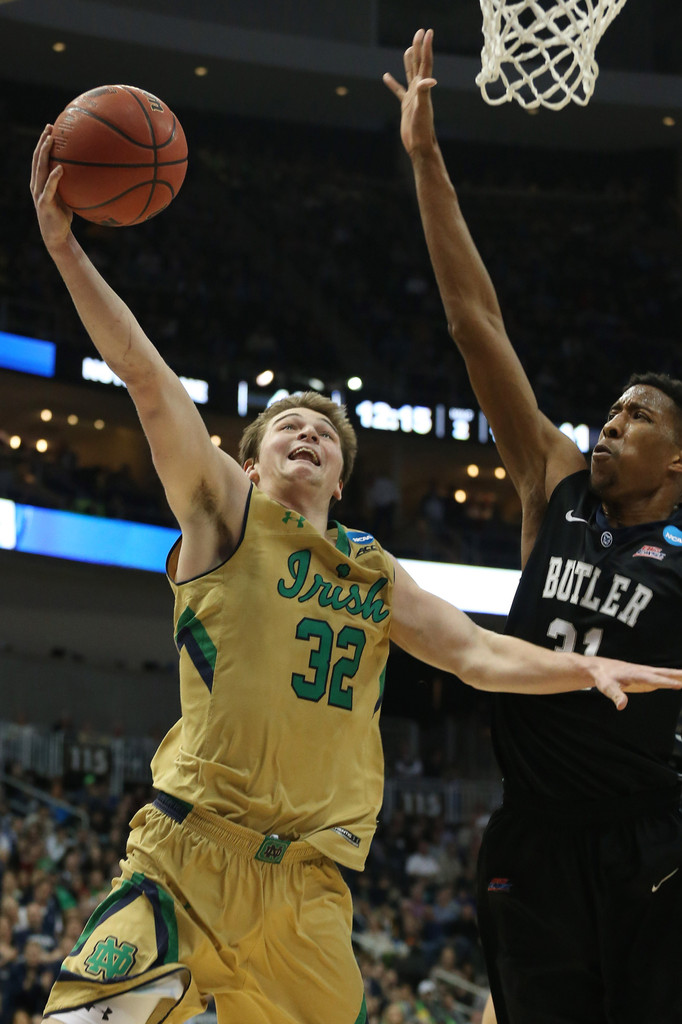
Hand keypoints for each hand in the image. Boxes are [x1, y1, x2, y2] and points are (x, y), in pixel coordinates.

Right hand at [30, 125, 72, 247]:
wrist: (57, 236)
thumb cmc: (63, 217)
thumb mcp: (68, 196)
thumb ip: (72, 184)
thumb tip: (89, 173)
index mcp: (40, 181)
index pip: (40, 157)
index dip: (44, 142)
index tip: (51, 128)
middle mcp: (36, 184)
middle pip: (37, 158)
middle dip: (42, 141)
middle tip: (50, 127)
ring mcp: (38, 193)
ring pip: (39, 168)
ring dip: (44, 152)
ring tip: (51, 139)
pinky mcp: (44, 203)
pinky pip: (49, 188)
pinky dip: (54, 177)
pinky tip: (60, 168)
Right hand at [383, 28, 437, 156]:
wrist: (419, 145)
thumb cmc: (422, 128)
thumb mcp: (422, 109)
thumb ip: (424, 92)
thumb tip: (430, 80)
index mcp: (423, 87)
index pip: (425, 62)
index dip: (426, 47)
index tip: (427, 31)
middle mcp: (419, 89)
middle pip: (418, 64)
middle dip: (419, 48)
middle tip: (419, 32)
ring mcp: (412, 96)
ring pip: (410, 74)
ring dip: (409, 61)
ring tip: (408, 49)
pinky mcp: (406, 105)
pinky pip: (398, 91)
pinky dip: (393, 84)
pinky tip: (386, 77)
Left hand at [589, 658, 681, 710]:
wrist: (601, 668)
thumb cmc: (604, 677)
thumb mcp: (607, 687)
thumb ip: (616, 695)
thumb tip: (622, 706)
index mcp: (635, 674)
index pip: (654, 679)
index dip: (666, 682)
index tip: (679, 684)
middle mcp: (643, 672)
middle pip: (664, 673)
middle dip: (678, 675)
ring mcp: (646, 673)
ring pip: (665, 674)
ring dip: (679, 675)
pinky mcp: (646, 677)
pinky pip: (662, 678)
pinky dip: (673, 678)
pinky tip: (680, 682)